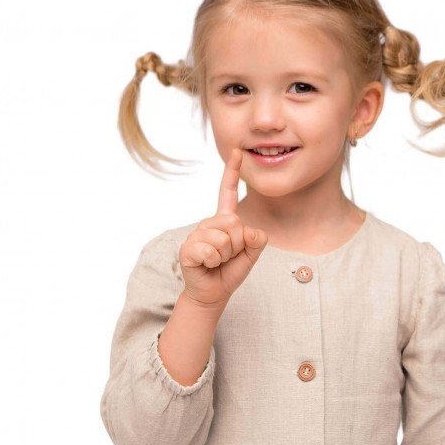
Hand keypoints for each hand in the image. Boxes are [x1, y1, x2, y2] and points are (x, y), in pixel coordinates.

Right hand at [179, 147, 267, 309]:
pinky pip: (210, 251)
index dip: (232, 171)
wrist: (213, 293)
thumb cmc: (230, 270)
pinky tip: (207, 265)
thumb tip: (247, 231)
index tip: (238, 151)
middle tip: (227, 256)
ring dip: (226, 256)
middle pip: (234, 223)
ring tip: (217, 262)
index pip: (227, 191)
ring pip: (224, 239)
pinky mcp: (188, 248)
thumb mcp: (252, 254)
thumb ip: (256, 240)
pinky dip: (214, 262)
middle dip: (238, 245)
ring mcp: (197, 234)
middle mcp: (209, 223)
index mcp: (224, 219)